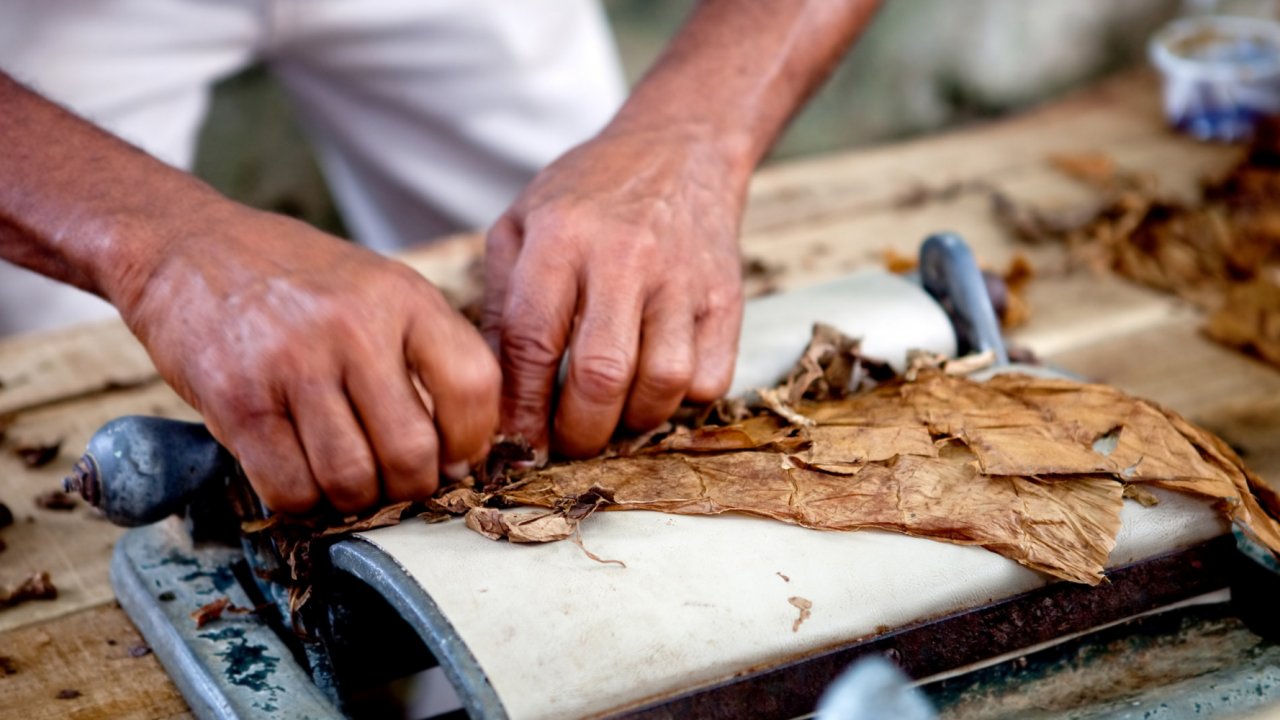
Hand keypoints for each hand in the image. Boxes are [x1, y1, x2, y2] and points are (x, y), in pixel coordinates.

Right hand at [119, 205, 498, 513]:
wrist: (187, 248)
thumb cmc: (296, 281)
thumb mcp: (379, 287)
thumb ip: (425, 352)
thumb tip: (463, 450)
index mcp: (403, 296)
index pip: (473, 386)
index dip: (472, 440)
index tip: (454, 456)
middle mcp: (353, 327)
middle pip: (412, 451)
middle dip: (409, 486)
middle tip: (393, 481)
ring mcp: (292, 363)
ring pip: (351, 480)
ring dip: (353, 499)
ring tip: (345, 478)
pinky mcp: (237, 400)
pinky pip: (289, 488)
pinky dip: (301, 500)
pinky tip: (300, 475)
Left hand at [483, 127, 746, 458]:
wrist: (680, 148)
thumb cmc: (588, 196)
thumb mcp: (523, 223)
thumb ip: (501, 302)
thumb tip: (493, 392)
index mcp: (561, 237)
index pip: (532, 341)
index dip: (521, 407)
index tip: (516, 444)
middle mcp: (624, 256)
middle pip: (602, 375)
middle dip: (578, 431)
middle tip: (567, 441)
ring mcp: (682, 278)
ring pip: (663, 384)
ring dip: (632, 422)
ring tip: (613, 416)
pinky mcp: (726, 298)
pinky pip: (711, 380)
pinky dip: (681, 402)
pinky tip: (656, 386)